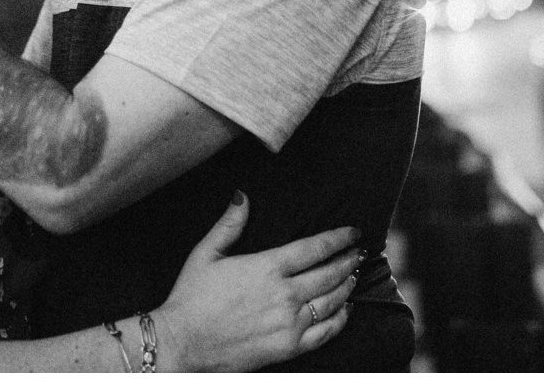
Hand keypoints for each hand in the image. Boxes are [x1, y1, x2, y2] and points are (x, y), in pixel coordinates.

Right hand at [148, 192, 359, 371]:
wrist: (184, 343)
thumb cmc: (191, 298)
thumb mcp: (205, 254)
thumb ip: (229, 224)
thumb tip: (242, 196)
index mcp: (267, 267)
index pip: (315, 248)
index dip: (338, 239)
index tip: (353, 232)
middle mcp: (285, 294)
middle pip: (329, 273)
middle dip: (348, 260)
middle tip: (359, 252)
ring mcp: (290, 322)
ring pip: (332, 301)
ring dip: (347, 286)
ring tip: (354, 275)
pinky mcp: (289, 347)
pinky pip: (326, 331)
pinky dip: (341, 319)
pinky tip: (346, 310)